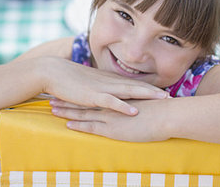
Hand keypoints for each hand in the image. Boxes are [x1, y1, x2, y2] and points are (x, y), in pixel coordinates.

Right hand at [41, 57, 167, 115]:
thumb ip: (100, 88)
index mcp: (108, 80)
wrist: (52, 72)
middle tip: (172, 96)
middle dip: (155, 91)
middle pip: (137, 85)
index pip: (133, 83)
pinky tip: (135, 110)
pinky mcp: (92, 96)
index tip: (164, 92)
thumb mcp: (88, 84)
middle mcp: (109, 82)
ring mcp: (102, 88)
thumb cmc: (69, 79)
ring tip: (163, 98)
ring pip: (129, 91)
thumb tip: (109, 95)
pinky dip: (123, 106)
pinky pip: (111, 101)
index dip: (149, 88)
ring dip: (146, 94)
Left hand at [50, 98, 170, 141]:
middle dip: (67, 101)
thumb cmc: (161, 111)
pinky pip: (92, 126)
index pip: (94, 96)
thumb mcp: (144, 106)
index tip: (67, 92)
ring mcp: (111, 116)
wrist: (167, 115)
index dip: (79, 95)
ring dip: (67, 111)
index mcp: (117, 100)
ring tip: (52, 109)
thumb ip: (134, 105)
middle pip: (84, 102)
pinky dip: (80, 125)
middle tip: (52, 98)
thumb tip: (133, 107)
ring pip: (84, 113)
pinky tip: (69, 125)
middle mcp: (111, 106)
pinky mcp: (114, 127)